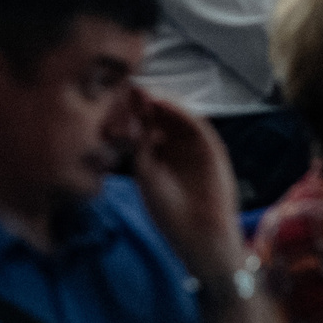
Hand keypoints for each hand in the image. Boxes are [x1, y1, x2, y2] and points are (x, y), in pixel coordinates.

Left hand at [124, 85, 243, 269]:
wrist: (200, 235)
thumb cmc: (170, 213)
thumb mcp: (146, 174)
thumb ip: (139, 145)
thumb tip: (129, 115)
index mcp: (156, 154)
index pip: (142, 123)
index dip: (129, 110)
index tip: (111, 96)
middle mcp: (174, 146)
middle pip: (158, 114)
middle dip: (142, 101)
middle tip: (124, 86)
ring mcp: (193, 145)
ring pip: (176, 114)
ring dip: (159, 100)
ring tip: (139, 90)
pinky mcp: (211, 146)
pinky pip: (195, 122)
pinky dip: (179, 110)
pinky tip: (161, 102)